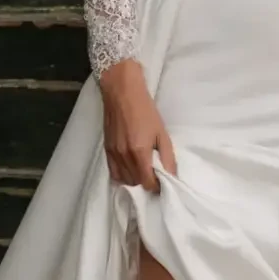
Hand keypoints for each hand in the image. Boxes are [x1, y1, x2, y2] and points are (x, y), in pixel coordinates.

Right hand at [99, 58, 176, 191]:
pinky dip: (122, 176)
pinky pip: (113, 173)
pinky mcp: (106, 150)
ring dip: (135, 180)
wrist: (122, 93)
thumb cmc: (145, 110)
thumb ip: (168, 157)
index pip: (147, 183)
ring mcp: (113, 154)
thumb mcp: (162, 133)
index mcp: (139, 152)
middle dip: (146, 183)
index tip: (163, 181)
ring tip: (143, 171)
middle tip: (155, 175)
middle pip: (135, 183)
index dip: (157, 186)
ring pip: (124, 180)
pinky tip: (130, 169)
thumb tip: (172, 176)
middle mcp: (124, 157)